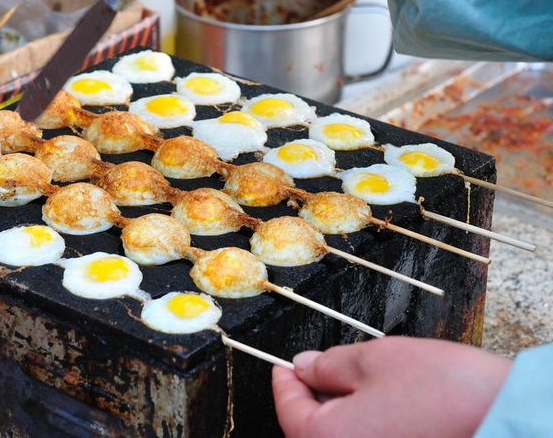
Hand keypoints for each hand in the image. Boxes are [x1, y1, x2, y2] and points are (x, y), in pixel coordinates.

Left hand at [272, 336, 511, 437]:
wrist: (508, 419)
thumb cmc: (443, 390)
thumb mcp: (374, 360)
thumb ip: (329, 366)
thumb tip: (304, 367)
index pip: (289, 411)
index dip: (284, 382)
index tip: (282, 364)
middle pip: (312, 431)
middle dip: (312, 398)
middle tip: (317, 368)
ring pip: (341, 437)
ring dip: (339, 413)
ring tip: (352, 382)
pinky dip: (363, 427)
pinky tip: (377, 405)